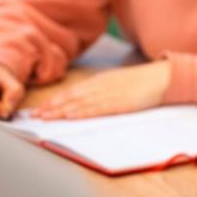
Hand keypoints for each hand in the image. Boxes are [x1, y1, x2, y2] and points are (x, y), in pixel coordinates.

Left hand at [30, 61, 170, 119]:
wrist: (163, 78)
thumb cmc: (143, 82)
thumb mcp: (119, 83)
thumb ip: (103, 91)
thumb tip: (87, 102)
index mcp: (100, 81)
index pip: (72, 92)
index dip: (54, 101)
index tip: (39, 109)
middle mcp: (101, 86)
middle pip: (71, 97)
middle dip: (51, 107)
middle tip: (33, 116)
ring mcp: (110, 94)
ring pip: (80, 103)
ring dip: (60, 111)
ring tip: (45, 118)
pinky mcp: (120, 103)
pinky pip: (97, 108)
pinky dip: (81, 112)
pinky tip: (70, 116)